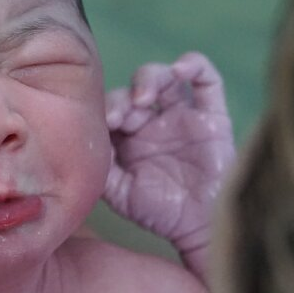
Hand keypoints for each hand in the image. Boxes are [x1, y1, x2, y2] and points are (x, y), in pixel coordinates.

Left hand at [104, 52, 234, 276]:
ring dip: (149, 79)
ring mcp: (182, 117)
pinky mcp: (212, 117)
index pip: (109, 109)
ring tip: (143, 99)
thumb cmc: (158, 212)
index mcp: (127, 138)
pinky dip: (194, 65)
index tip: (104, 124)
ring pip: (163, 78)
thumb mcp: (118, 192)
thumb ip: (100, 167)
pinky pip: (207, 80)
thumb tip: (81, 142)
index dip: (104, 110)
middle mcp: (152, 122)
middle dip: (122, 100)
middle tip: (119, 118)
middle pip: (132, 91)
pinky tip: (180, 70)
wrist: (200, 227)